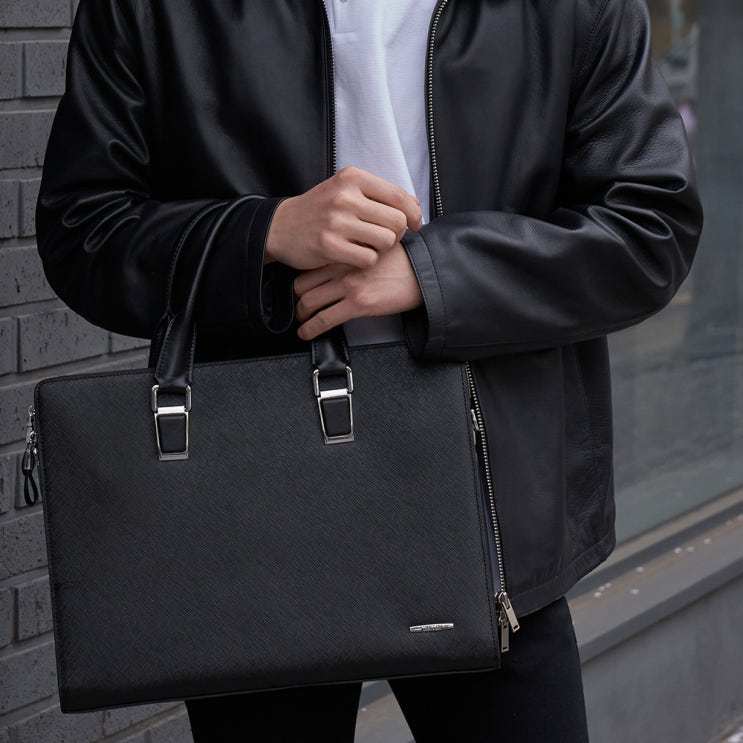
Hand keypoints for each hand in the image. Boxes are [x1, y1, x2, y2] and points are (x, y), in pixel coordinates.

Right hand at [265, 167, 421, 270]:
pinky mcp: (330, 246)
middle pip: (397, 222)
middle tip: (386, 238)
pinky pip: (369, 259)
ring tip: (368, 245)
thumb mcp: (345, 190)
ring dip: (382, 248)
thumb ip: (378, 194)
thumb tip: (415, 204)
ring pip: (386, 241)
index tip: (415, 224)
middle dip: (397, 234)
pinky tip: (355, 256)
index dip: (414, 214)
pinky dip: (367, 261)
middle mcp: (345, 197)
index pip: (400, 196)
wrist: (280, 227)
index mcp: (352, 178)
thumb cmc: (320, 210)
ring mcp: (336, 222)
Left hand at [293, 242, 422, 339]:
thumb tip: (340, 259)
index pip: (310, 263)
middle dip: (296, 297)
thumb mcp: (375, 246)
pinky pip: (323, 319)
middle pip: (302, 282)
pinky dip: (310, 329)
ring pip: (308, 302)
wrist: (425, 274)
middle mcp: (343, 266)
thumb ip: (353, 251)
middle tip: (297, 304)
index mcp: (347, 250)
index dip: (300, 276)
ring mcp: (349, 285)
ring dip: (301, 315)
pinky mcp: (358, 305)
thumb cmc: (405, 261)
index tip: (299, 284)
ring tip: (302, 321)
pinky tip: (306, 333)